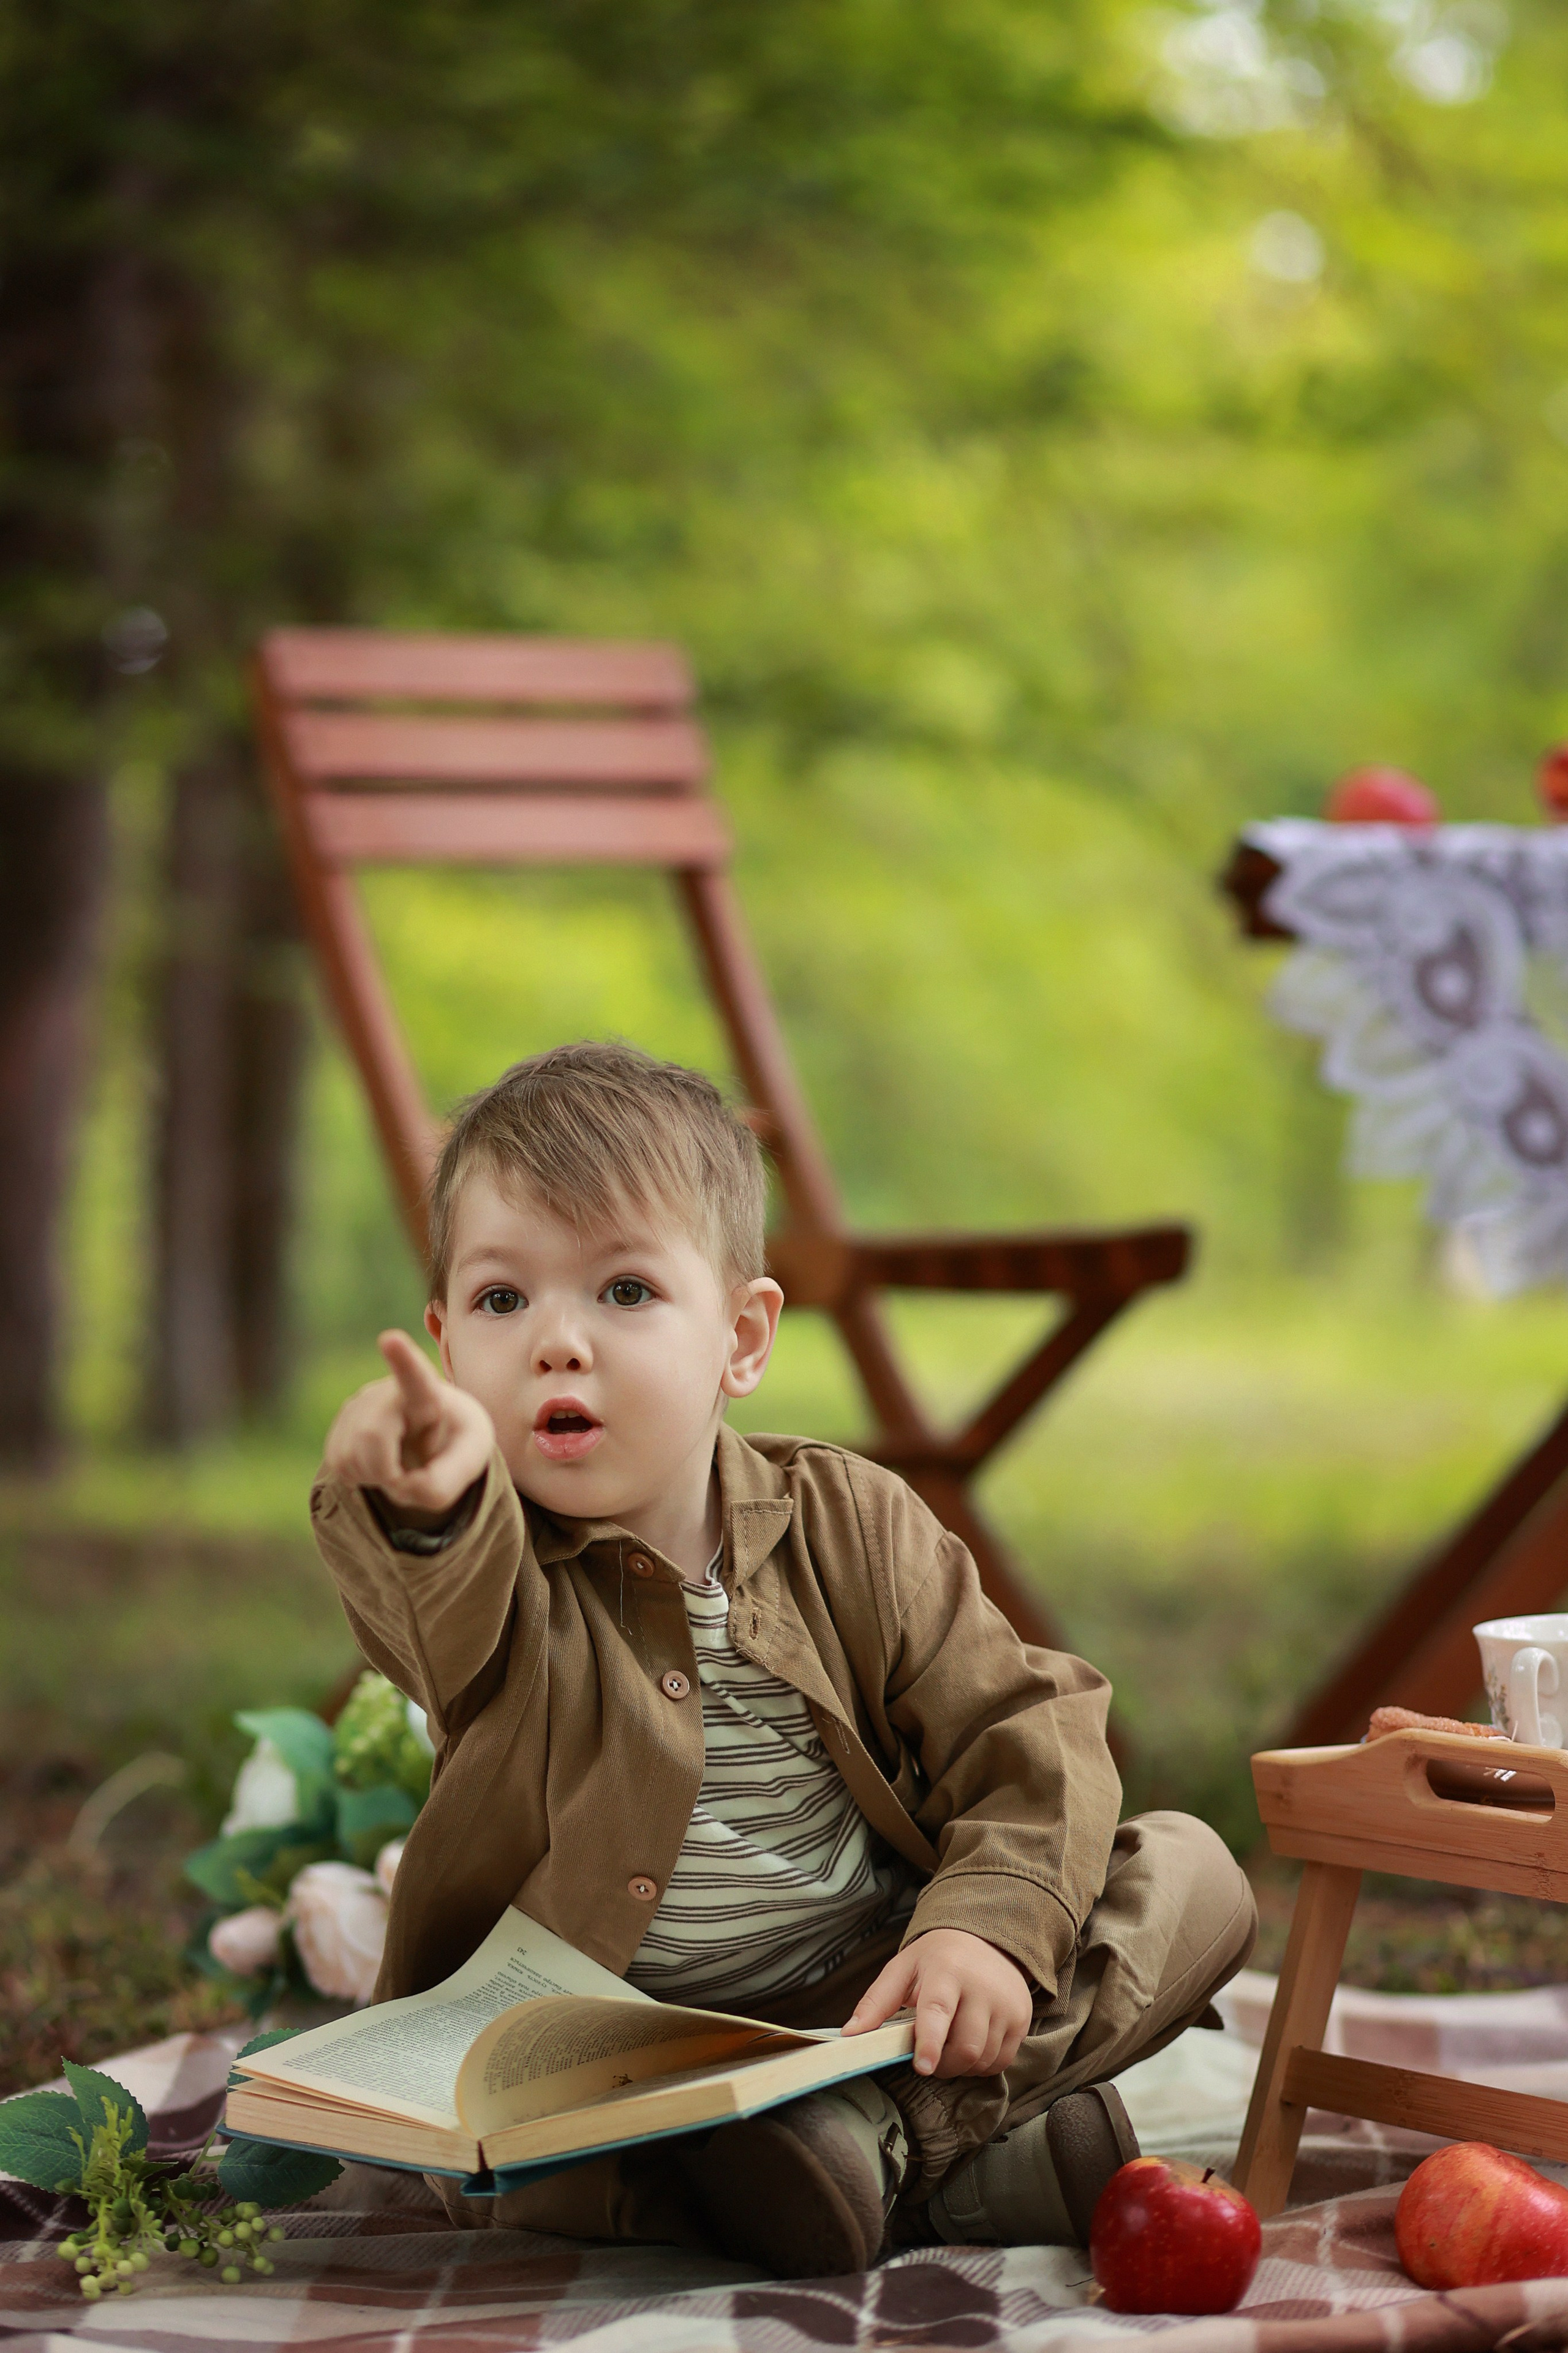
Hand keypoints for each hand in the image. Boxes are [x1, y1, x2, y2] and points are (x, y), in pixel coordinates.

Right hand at [323, 1330, 494, 1522]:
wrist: (436, 1439)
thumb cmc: (456, 1441)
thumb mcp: (469, 1462)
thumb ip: (444, 1483)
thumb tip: (401, 1486)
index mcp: (428, 1394)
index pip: (414, 1377)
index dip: (402, 1358)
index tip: (390, 1339)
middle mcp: (387, 1391)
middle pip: (371, 1437)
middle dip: (388, 1471)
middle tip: (413, 1472)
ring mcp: (358, 1405)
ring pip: (349, 1455)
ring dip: (375, 1477)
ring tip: (399, 1463)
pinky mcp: (340, 1424)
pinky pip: (338, 1464)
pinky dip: (361, 1477)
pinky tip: (379, 1462)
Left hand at [843, 1929, 1032, 2077]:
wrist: (987, 1940)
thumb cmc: (937, 1959)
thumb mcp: (902, 1969)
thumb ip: (875, 2002)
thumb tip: (849, 2036)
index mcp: (946, 1970)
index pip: (939, 2011)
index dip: (930, 2042)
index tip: (922, 2067)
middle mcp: (982, 1987)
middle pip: (965, 2046)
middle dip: (942, 2065)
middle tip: (928, 2059)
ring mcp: (1007, 2004)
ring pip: (983, 2059)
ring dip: (961, 2067)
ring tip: (948, 2048)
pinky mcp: (1022, 2019)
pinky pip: (1001, 2061)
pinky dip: (981, 2065)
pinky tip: (970, 2047)